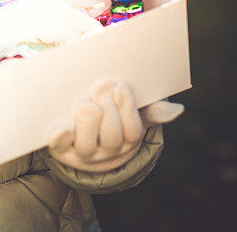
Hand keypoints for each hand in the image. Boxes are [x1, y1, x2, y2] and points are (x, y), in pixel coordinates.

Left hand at [47, 80, 183, 172]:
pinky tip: (62, 126)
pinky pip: (60, 146)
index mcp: (126, 141)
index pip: (132, 131)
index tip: (121, 85)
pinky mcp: (60, 147)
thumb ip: (150, 109)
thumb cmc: (112, 113)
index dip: (127, 108)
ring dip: (87, 123)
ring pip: (88, 145)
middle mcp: (106, 151)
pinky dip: (61, 136)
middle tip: (102, 83)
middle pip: (112, 137)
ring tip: (86, 103)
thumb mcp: (133, 111)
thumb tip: (177, 110)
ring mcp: (82, 152)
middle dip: (108, 109)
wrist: (80, 134)